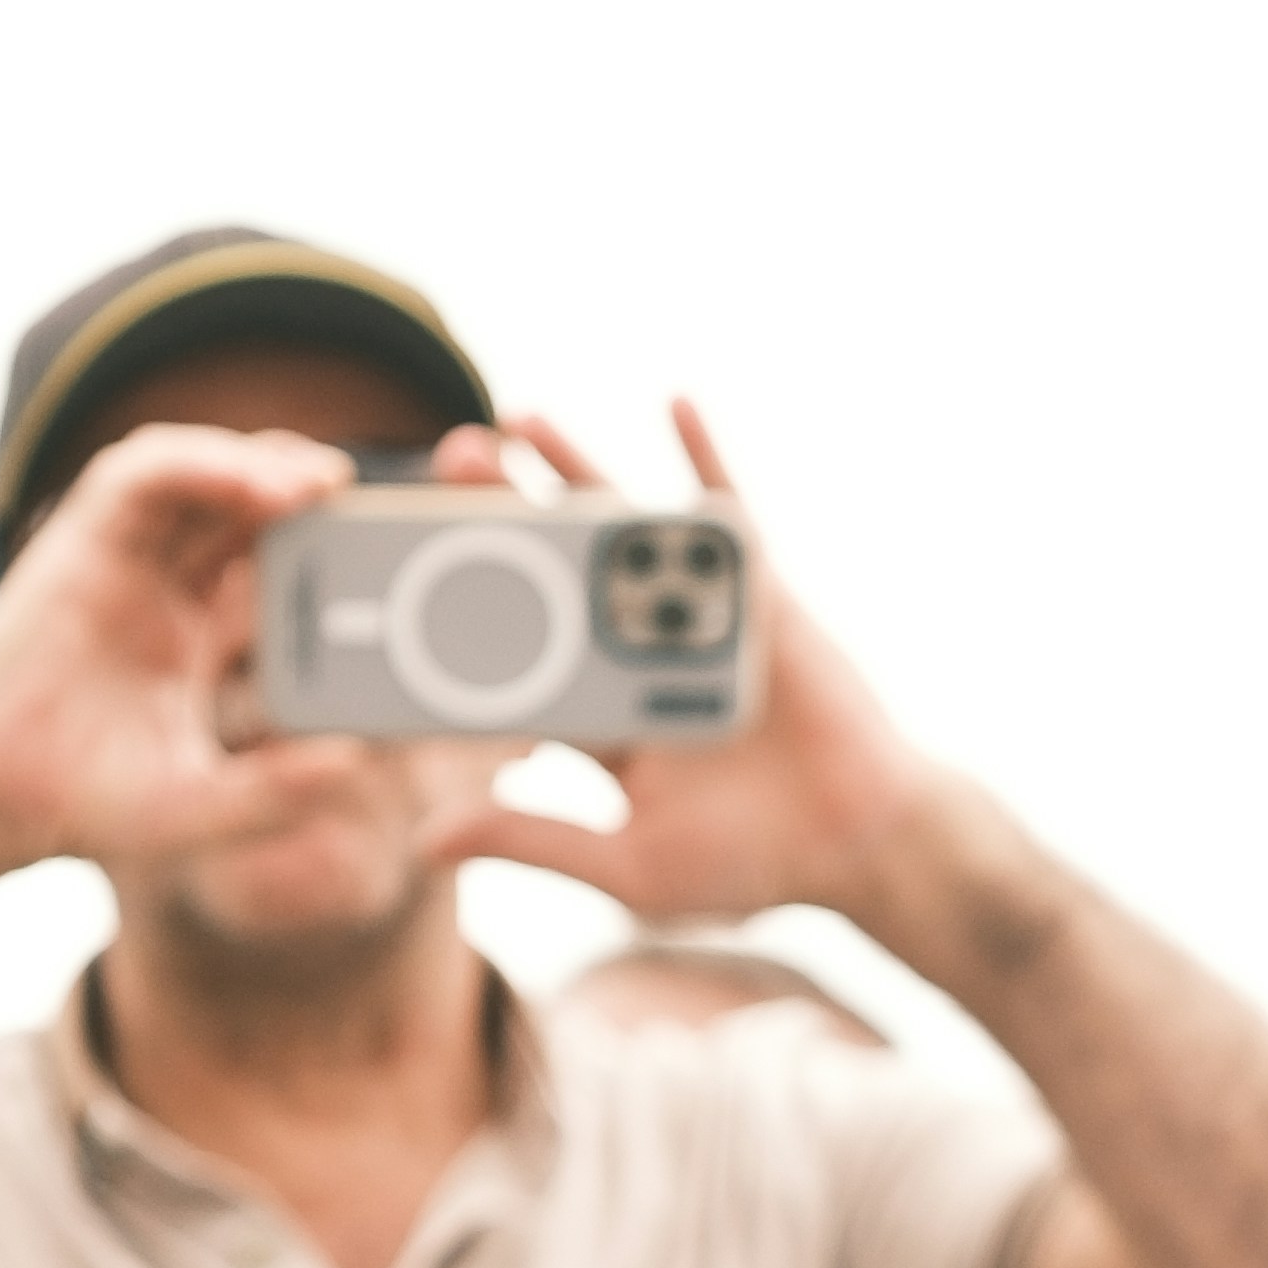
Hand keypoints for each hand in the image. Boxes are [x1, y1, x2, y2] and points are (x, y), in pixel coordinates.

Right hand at [0, 421, 354, 891]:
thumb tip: (358, 760)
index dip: (322, 543)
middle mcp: (161, 585)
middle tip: (365, 495)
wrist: (0, 804)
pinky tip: (254, 485)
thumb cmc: (94, 803)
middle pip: (238, 504)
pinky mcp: (78, 543)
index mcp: (194, 631)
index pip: (266, 561)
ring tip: (320, 482)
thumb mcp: (207, 803)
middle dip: (299, 487)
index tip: (385, 547)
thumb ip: (278, 787)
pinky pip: (138, 477)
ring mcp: (120, 560)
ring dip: (256, 466)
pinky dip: (196, 466)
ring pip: (194, 476)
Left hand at [436, 401, 1003, 955]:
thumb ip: (536, 842)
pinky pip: (727, 514)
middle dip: (504, 514)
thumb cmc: (756, 865)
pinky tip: (673, 400)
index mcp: (604, 716)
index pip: (521, 652)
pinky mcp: (758, 596)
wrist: (864, 844)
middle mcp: (641, 654)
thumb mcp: (630, 866)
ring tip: (518, 418)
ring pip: (624, 531)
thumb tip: (427, 845)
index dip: (465, 609)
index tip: (403, 570)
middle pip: (558, 570)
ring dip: (575, 469)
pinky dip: (705, 455)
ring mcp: (698, 618)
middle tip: (448, 461)